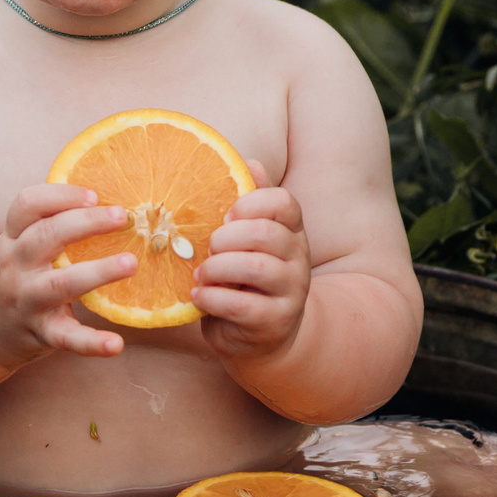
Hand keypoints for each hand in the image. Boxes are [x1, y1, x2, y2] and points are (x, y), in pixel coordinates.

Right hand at [0, 185, 137, 367]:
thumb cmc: (9, 276)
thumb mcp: (15, 246)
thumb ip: (46, 226)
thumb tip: (104, 200)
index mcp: (11, 239)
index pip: (27, 205)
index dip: (60, 195)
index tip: (94, 194)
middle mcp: (15, 266)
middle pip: (47, 236)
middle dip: (86, 222)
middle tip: (123, 216)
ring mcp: (26, 301)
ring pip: (60, 284)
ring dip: (97, 272)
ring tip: (131, 262)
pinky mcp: (39, 333)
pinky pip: (66, 338)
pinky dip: (91, 343)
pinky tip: (116, 344)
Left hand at [193, 160, 310, 363]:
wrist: (262, 335)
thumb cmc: (247, 278)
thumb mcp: (250, 241)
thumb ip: (251, 204)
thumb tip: (251, 161)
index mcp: (292, 231)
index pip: (284, 202)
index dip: (250, 204)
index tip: (225, 217)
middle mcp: (298, 259)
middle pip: (266, 234)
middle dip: (226, 239)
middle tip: (208, 249)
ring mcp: (292, 292)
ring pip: (256, 268)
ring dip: (216, 268)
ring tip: (200, 274)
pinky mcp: (275, 322)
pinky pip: (242, 305)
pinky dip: (212, 298)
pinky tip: (198, 296)